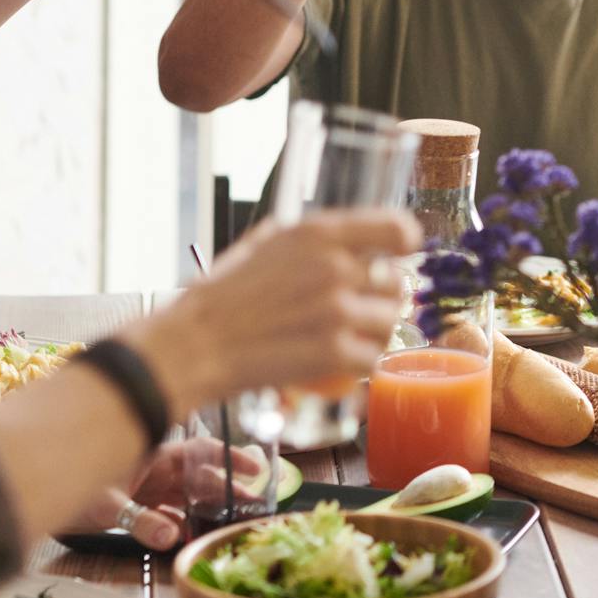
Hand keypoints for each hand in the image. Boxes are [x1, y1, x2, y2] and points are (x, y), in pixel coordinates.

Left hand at [77, 436, 271, 549]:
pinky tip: (187, 536)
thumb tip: (172, 537)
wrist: (40, 494)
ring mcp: (148, 488)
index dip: (229, 459)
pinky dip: (180, 523)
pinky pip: (168, 513)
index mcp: (154, 454)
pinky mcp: (139, 507)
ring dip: (207, 507)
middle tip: (251, 503)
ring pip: (187, 496)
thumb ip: (140, 521)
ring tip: (228, 521)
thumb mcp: (107, 505)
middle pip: (200, 476)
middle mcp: (155, 469)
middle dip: (226, 488)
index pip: (201, 451)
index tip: (254, 470)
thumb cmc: (71, 486)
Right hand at [127, 208, 418, 412]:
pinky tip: (335, 366)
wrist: (192, 345)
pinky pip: (371, 360)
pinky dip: (358, 368)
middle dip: (382, 301)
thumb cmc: (220, 296)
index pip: (398, 229)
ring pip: (388, 324)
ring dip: (372, 337)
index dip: (404, 246)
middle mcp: (335, 267)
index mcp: (319, 234)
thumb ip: (311, 239)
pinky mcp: (334, 352)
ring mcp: (337, 311)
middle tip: (358, 314)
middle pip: (396, 285)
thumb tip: (347, 236)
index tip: (398, 258)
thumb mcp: (264, 244)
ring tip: (343, 342)